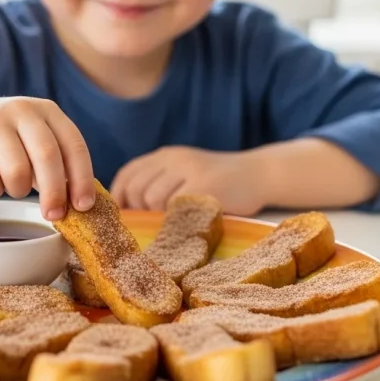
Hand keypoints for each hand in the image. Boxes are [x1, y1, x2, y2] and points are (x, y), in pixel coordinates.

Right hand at [0, 95, 94, 219]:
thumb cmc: (5, 139)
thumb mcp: (34, 139)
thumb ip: (58, 163)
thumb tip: (79, 204)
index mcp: (47, 110)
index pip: (73, 145)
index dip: (82, 178)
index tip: (84, 206)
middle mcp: (21, 110)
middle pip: (47, 156)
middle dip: (54, 192)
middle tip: (54, 215)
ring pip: (17, 172)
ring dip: (18, 190)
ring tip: (12, 185)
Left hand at [110, 146, 265, 215]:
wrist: (260, 174)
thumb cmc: (220, 182)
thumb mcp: (185, 173)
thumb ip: (159, 184)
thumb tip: (128, 213)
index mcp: (164, 156)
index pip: (128, 174)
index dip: (119, 197)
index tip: (123, 216)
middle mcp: (173, 158)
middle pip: (136, 188)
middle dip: (138, 210)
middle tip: (152, 224)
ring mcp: (189, 169)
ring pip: (152, 198)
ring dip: (159, 216)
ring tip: (175, 222)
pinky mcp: (205, 184)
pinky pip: (176, 206)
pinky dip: (176, 219)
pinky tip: (187, 223)